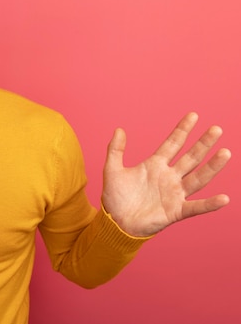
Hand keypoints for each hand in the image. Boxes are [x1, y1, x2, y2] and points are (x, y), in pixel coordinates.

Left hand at [102, 112, 230, 236]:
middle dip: (203, 144)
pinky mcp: (176, 211)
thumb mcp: (112, 170)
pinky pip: (196, 207)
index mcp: (155, 165)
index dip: (182, 130)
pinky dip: (209, 204)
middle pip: (190, 157)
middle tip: (216, 129)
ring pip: (198, 178)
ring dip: (212, 167)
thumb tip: (119, 129)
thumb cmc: (115, 197)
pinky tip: (224, 198)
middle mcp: (169, 177)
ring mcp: (174, 194)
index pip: (172, 144)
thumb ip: (115, 150)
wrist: (115, 222)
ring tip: (225, 153)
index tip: (194, 115)